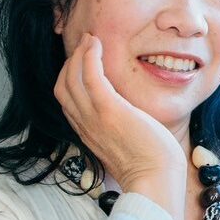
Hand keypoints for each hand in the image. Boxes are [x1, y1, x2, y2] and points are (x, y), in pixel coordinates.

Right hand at [54, 33, 184, 188]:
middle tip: (85, 44)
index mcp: (89, 134)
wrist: (156, 181)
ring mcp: (94, 117)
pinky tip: (96, 44)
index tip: (83, 62)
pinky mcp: (109, 110)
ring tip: (90, 39)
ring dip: (78, 54)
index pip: (68, 101)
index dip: (71, 78)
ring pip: (71, 78)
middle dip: (70, 62)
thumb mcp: (128, 144)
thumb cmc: (152, 166)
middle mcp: (85, 125)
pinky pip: (89, 76)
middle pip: (62, 86)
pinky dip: (89, 56)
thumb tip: (134, 116)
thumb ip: (122, 128)